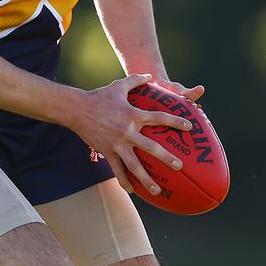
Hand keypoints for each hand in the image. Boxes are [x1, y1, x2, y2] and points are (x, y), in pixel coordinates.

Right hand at [69, 74, 194, 194]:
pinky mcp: (107, 151)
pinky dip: (124, 181)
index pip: (159, 118)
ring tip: (157, 190)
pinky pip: (117, 169)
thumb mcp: (119, 86)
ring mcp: (117, 144)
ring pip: (134, 165)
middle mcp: (127, 131)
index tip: (189, 127)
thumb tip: (149, 74)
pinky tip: (132, 190)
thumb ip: (136, 80)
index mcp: (133, 114)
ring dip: (146, 179)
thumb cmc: (100, 96)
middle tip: (180, 166)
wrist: (77, 109)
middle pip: (150, 147)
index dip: (175, 121)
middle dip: (166, 157)